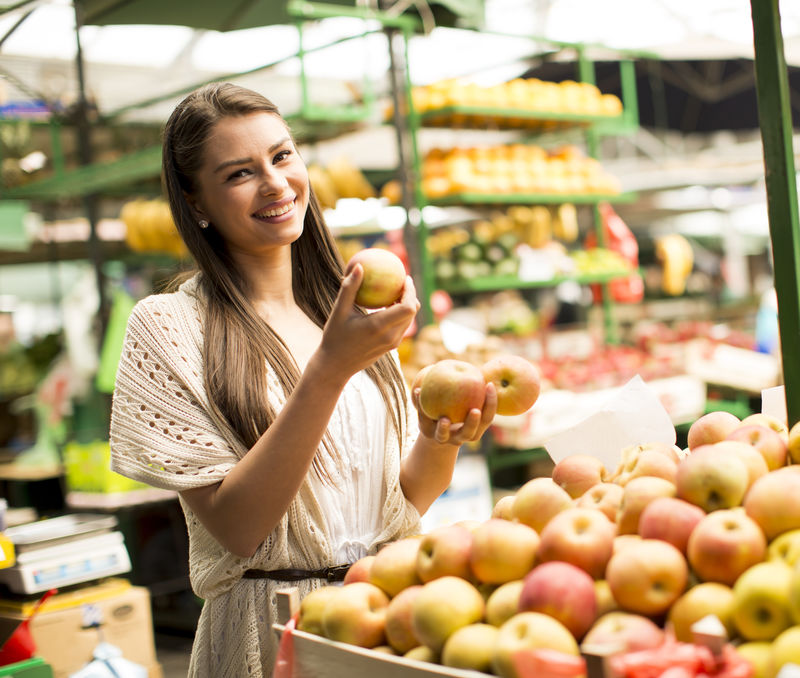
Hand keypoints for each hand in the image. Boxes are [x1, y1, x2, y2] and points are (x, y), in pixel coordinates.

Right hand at [317, 264, 418, 379]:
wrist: (336, 366)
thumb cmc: (335, 337)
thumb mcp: (339, 311)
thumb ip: (350, 288)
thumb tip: (359, 266)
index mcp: (379, 327)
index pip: (408, 307)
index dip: (411, 291)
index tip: (405, 278)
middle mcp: (390, 337)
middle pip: (413, 312)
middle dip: (411, 295)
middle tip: (401, 280)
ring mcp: (393, 344)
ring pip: (409, 319)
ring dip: (406, 304)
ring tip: (395, 291)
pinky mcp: (391, 347)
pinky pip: (402, 326)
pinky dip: (400, 314)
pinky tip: (388, 305)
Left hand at [413, 381, 497, 445]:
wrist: (435, 428)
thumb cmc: (457, 408)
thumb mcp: (466, 400)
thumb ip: (472, 388)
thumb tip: (479, 367)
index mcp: (476, 428)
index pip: (487, 418)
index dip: (492, 403)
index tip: (489, 384)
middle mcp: (460, 436)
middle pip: (469, 433)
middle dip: (473, 423)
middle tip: (475, 410)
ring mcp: (443, 437)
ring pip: (443, 435)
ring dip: (443, 428)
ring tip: (444, 418)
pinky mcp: (426, 432)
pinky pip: (423, 419)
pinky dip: (420, 405)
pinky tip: (418, 391)